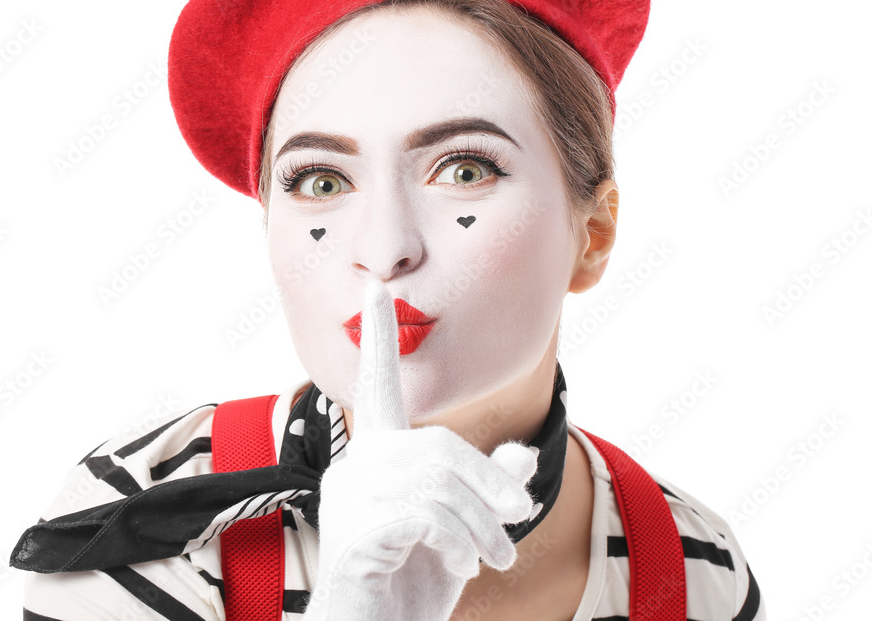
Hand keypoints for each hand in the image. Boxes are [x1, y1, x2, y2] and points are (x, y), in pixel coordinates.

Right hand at [303, 280, 538, 620]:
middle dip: (490, 485)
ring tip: (496, 559)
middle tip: (519, 521)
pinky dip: (461, 541)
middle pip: (441, 446)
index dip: (382, 339)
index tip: (376, 286)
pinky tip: (464, 566)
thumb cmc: (412, 586)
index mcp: (377, 456)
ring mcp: (351, 498)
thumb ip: (486, 493)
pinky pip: (427, 513)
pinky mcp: (355, 531)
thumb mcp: (462, 533)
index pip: (378, 387)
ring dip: (483, 524)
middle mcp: (357, 466)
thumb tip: (521, 459)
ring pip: (439, 480)